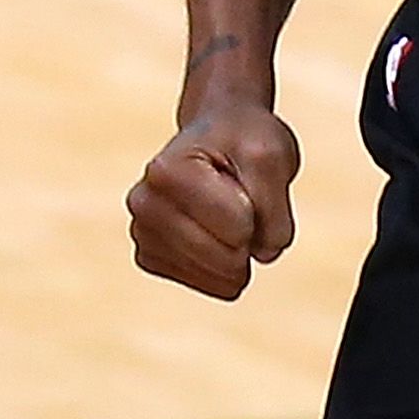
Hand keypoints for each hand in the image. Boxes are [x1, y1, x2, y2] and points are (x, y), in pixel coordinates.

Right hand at [126, 102, 299, 299]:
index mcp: (167, 171)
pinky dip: (227, 265)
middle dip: (251, 234)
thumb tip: (264, 255)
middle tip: (239, 196)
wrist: (216, 134)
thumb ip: (276, 211)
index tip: (242, 175)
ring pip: (221, 278)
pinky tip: (215, 229)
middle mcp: (144, 204)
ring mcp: (142, 234)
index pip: (240, 226)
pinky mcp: (151, 257)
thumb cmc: (243, 140)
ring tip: (226, 209)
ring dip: (240, 250)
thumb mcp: (274, 158)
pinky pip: (210, 284)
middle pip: (228, 258)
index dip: (260, 207)